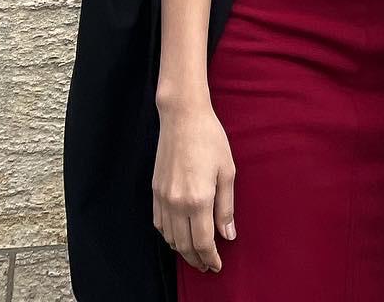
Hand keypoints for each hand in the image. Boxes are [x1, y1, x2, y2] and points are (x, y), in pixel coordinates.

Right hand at [153, 97, 235, 272]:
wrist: (182, 117)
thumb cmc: (210, 139)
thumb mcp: (227, 171)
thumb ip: (226, 207)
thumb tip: (227, 235)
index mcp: (198, 199)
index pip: (202, 242)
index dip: (210, 258)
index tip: (217, 265)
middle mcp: (177, 203)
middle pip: (184, 245)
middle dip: (197, 259)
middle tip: (207, 265)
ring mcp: (163, 198)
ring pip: (170, 238)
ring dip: (182, 250)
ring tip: (195, 254)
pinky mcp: (155, 191)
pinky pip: (159, 224)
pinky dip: (169, 236)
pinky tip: (178, 236)